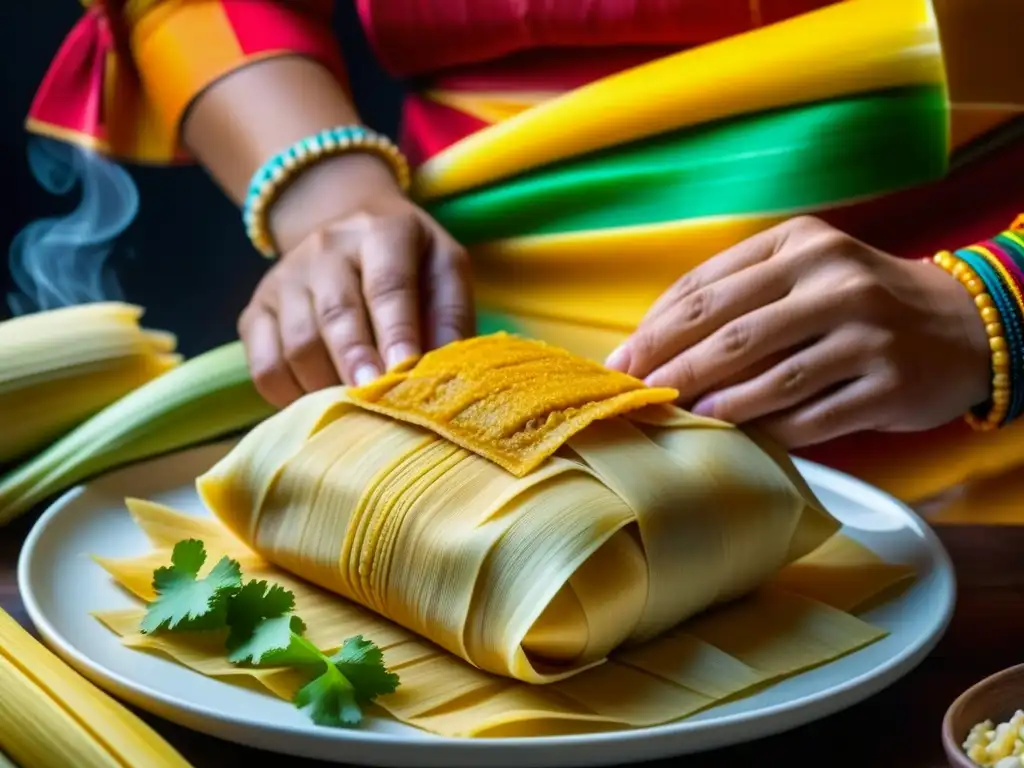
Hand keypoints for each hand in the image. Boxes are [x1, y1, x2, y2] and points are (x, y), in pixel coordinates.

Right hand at [238, 186, 472, 407]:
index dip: (396, 332)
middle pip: (335, 315)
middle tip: (374, 402)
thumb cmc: (411, 264)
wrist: (349, 232)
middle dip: (356, 363)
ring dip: (327, 385)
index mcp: (382, 232)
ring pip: (297, 345)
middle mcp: (325, 248)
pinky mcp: (255, 310)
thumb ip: (450, 318)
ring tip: (356, 410)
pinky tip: (319, 404)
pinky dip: (290, 395)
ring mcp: (284, 279)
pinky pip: (263, 365)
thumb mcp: (444, 271)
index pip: (388, 285)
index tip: (404, 371)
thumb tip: (445, 376)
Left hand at [606, 216, 991, 447]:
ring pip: (771, 377)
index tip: (621, 360)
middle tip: (634, 395)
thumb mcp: (805, 268)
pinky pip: (813, 416)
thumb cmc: (860, 299)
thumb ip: (739, 291)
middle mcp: (836, 280)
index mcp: (801, 243)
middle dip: (671, 367)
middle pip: (731, 332)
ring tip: (679, 417)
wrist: (964, 324)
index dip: (656, 328)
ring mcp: (867, 333)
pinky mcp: (889, 385)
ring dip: (715, 403)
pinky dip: (768, 430)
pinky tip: (738, 439)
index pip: (708, 287)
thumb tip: (655, 340)